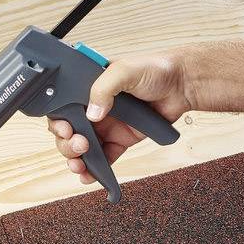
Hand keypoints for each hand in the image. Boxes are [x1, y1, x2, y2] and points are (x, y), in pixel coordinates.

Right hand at [49, 51, 190, 183]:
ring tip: (80, 165)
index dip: (58, 122)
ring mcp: (107, 125)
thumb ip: (103, 89)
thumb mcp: (124, 70)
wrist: (184, 84)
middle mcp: (94, 107)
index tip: (65, 130)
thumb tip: (92, 114)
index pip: (62, 108)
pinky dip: (96, 168)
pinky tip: (91, 175)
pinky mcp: (121, 139)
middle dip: (67, 144)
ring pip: (83, 147)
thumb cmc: (156, 68)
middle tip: (79, 145)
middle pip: (68, 132)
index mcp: (88, 88)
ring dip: (77, 159)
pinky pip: (104, 156)